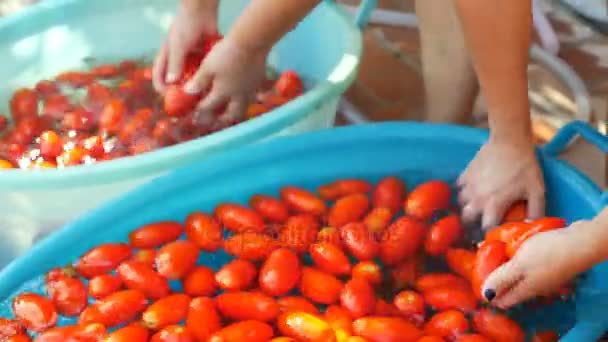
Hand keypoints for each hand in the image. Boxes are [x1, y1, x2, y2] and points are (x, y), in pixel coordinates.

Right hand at [153, 0, 218, 92]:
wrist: (203, 12)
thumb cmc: (185, 25)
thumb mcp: (178, 46)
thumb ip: (175, 64)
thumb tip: (172, 83)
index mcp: (166, 57)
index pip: (159, 77)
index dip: (162, 89)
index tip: (170, 99)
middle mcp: (177, 61)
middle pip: (177, 82)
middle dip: (181, 93)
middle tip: (188, 103)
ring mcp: (191, 60)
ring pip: (191, 79)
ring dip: (195, 88)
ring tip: (202, 97)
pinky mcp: (203, 59)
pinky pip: (203, 73)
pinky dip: (206, 79)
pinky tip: (212, 86)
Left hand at [183, 37, 267, 128]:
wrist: (251, 43)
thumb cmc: (226, 53)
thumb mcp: (208, 66)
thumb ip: (199, 81)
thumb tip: (188, 93)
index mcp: (222, 93)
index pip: (209, 107)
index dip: (201, 114)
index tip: (195, 119)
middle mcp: (237, 96)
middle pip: (230, 115)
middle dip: (221, 121)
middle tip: (214, 124)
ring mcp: (250, 91)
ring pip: (243, 110)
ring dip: (234, 115)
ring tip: (229, 116)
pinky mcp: (258, 83)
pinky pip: (251, 99)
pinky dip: (245, 103)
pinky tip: (243, 99)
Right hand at [457, 135, 544, 228]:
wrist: (510, 141)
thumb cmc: (525, 167)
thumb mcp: (537, 190)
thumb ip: (536, 211)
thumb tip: (534, 225)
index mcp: (494, 205)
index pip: (486, 229)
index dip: (490, 234)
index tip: (494, 234)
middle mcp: (477, 199)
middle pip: (466, 219)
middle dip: (473, 224)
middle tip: (481, 222)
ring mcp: (469, 186)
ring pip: (461, 204)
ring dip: (468, 207)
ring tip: (477, 206)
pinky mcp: (466, 173)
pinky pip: (459, 187)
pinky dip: (464, 191)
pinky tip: (473, 189)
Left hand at [482, 219, 604, 307]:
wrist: (583, 242)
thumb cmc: (549, 253)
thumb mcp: (519, 265)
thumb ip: (502, 279)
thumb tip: (485, 296)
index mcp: (526, 290)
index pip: (504, 300)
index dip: (489, 293)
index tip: (477, 280)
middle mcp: (537, 286)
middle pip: (512, 288)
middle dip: (497, 278)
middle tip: (483, 262)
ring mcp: (546, 275)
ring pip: (522, 275)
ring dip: (509, 266)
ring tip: (497, 250)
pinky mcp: (553, 262)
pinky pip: (531, 264)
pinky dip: (521, 258)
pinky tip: (516, 245)